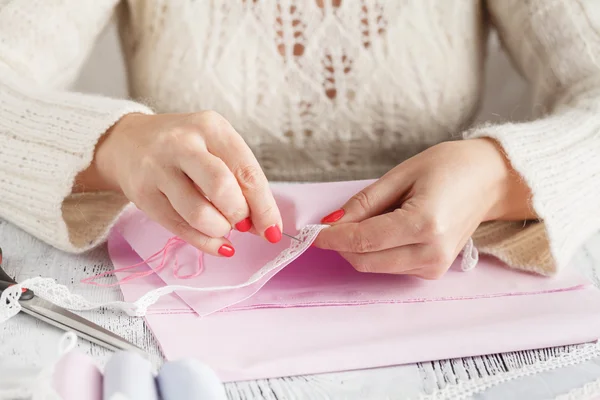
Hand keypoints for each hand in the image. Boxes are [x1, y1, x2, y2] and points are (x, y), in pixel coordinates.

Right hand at [79, 111, 282, 256]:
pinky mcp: (143, 195)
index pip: (246, 170)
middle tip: (242, 222)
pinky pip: (180, 229)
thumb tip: (265, 224)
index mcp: (210, 127)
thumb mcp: (215, 146)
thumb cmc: (185, 147)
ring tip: (222, 226)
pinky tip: (216, 243)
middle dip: (239, 215)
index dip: (264, 206)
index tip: (273, 229)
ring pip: (199, 214)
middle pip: (222, 188)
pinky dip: (205, 243)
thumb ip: (240, 180)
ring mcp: (158, 169)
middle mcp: (182, 144)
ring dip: (220, 230)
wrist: (128, 142)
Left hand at [313, 139, 534, 278]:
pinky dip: (376, 251)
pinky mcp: (433, 271)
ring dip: (358, 248)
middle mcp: (430, 253)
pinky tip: (385, 228)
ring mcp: (434, 266)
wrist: (490, 179)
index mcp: (424, 224)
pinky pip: (390, 266)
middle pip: (365, 260)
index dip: (332, 238)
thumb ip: (365, 202)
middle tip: (331, 222)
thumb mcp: (402, 174)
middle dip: (341, 245)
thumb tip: (332, 222)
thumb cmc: (449, 167)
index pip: (363, 241)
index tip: (310, 232)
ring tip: (367, 218)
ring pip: (375, 266)